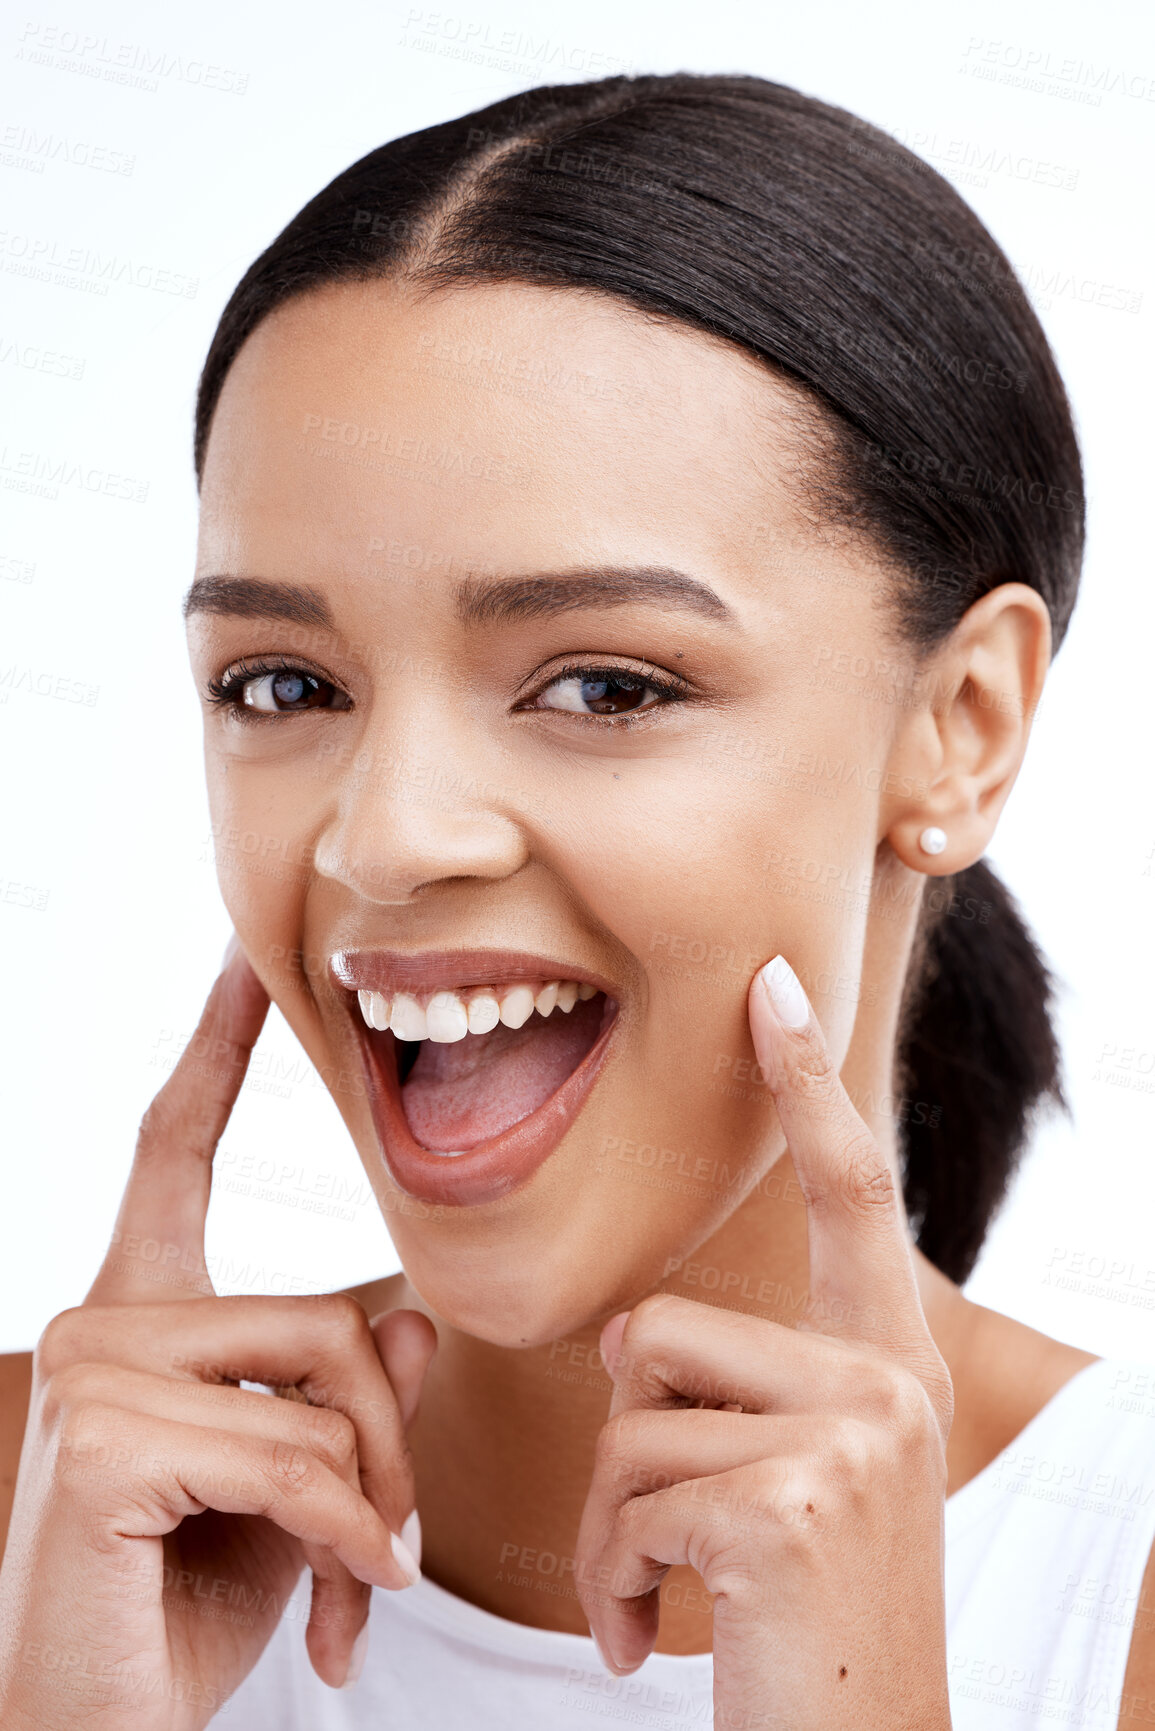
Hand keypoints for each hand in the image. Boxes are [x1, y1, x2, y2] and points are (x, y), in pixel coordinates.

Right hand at [0, 941, 436, 1730]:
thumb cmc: (183, 1615)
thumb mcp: (292, 1491)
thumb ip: (340, 1394)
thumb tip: (408, 1315)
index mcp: (141, 1318)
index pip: (172, 1151)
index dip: (213, 1050)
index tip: (243, 963)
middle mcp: (101, 1321)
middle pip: (328, 1315)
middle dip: (391, 1440)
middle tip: (397, 1548)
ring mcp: (91, 1370)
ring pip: (325, 1381)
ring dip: (374, 1500)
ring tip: (364, 1585)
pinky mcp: (104, 1438)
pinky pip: (296, 1454)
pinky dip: (348, 1536)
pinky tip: (342, 1607)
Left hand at [575, 955, 953, 1729]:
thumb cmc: (803, 1623)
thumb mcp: (791, 1482)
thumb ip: (737, 1386)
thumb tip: (632, 1331)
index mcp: (887, 1367)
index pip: (851, 1195)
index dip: (808, 1087)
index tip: (771, 987)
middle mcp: (887, 1386)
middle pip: (664, 1329)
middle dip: (622, 1443)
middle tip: (648, 1542)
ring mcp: (851, 1439)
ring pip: (632, 1409)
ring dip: (607, 1523)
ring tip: (648, 1595)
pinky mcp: (792, 1501)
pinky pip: (628, 1494)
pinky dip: (611, 1578)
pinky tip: (651, 1639)